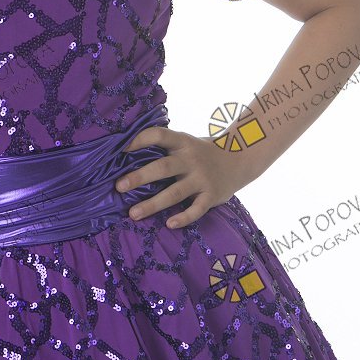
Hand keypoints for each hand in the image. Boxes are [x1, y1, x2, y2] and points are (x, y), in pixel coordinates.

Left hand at [115, 126, 254, 230]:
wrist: (240, 158)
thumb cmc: (201, 152)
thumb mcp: (186, 142)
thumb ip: (165, 148)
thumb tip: (127, 155)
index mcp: (182, 142)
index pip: (159, 135)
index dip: (140, 139)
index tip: (120, 149)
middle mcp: (191, 159)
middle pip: (163, 167)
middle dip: (140, 177)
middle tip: (119, 186)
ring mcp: (201, 178)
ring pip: (175, 193)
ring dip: (153, 204)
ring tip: (133, 213)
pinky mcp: (211, 196)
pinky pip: (196, 209)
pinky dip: (183, 217)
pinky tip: (169, 224)